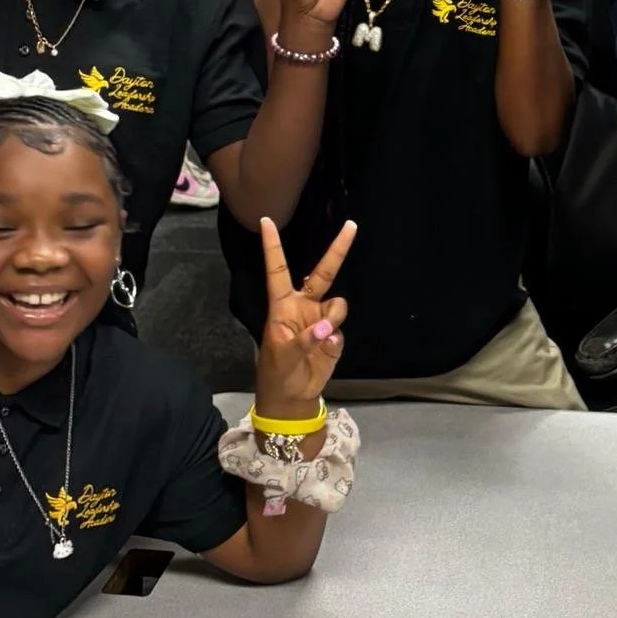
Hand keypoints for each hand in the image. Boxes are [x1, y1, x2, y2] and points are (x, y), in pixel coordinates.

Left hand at [253, 215, 354, 421]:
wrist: (292, 397)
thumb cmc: (277, 372)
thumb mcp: (282, 355)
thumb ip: (304, 339)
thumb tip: (327, 329)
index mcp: (282, 305)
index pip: (278, 269)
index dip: (272, 246)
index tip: (265, 220)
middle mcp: (304, 306)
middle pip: (323, 273)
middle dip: (338, 250)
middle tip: (351, 225)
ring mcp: (321, 320)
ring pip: (338, 305)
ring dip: (333, 317)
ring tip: (321, 338)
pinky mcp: (334, 336)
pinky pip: (341, 331)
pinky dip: (334, 342)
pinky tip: (324, 353)